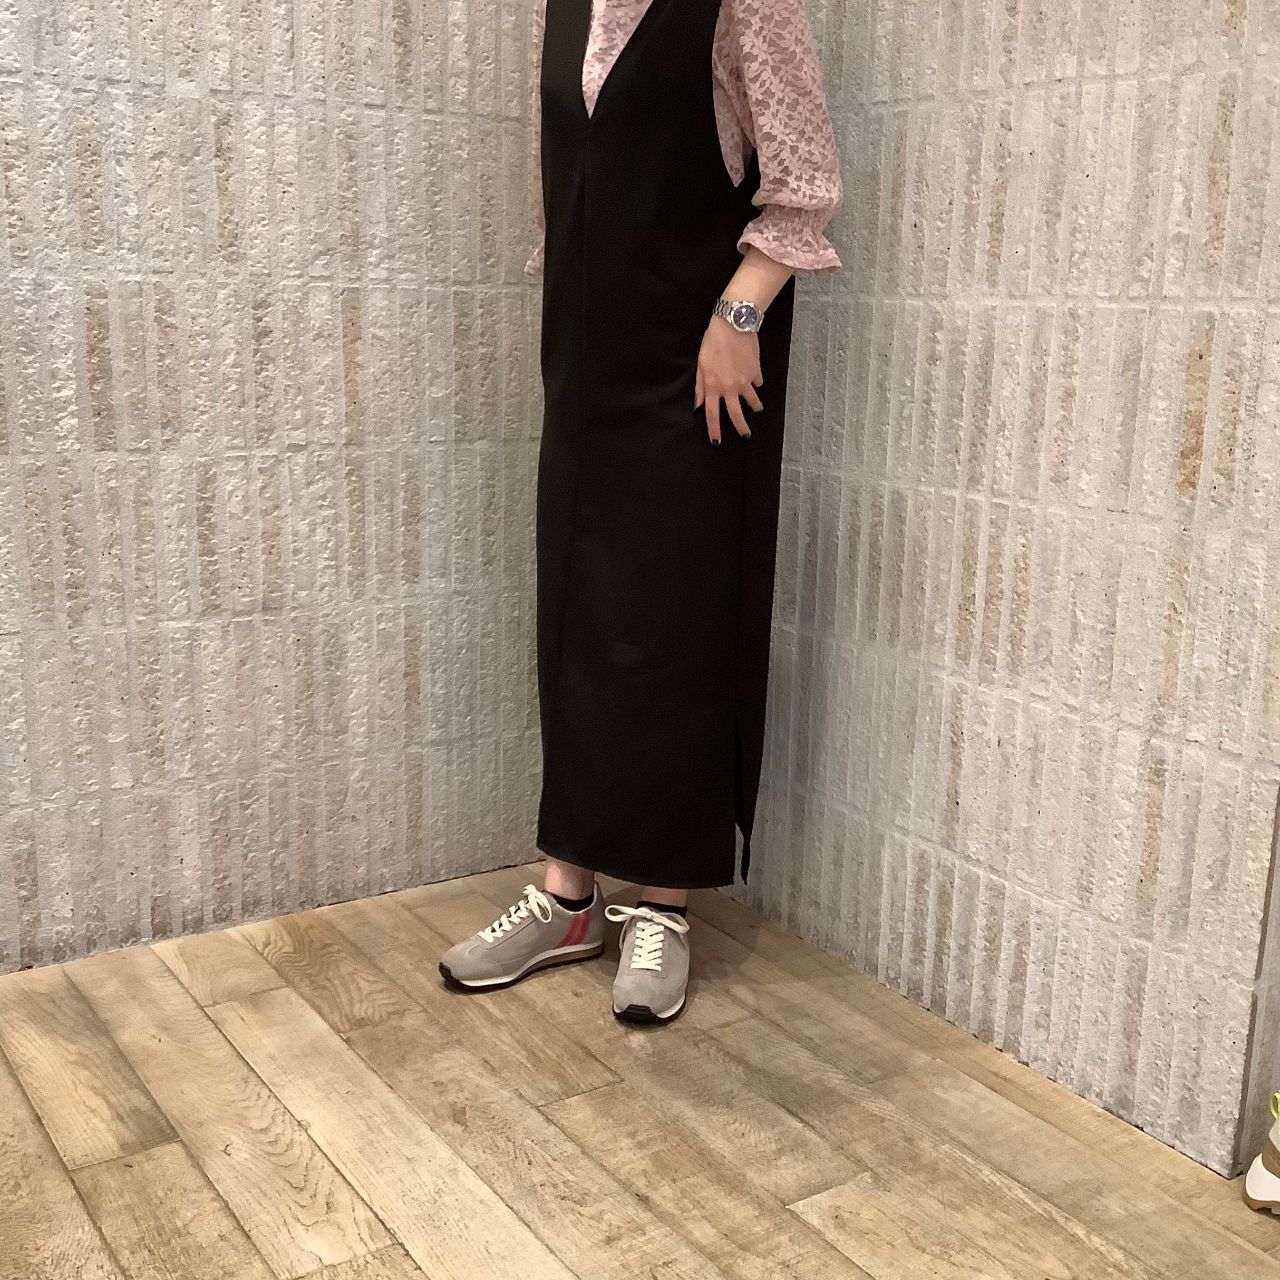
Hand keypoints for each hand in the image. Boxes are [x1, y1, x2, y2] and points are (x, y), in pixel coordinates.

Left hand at [694, 317, 763, 443]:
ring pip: (752, 401)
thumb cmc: (713, 342)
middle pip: (736, 414)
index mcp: (713, 387)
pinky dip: (757, 384)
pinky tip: (756, 382)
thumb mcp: (701, 365)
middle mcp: (730, 388)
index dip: (714, 430)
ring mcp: (745, 381)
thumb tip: (698, 405)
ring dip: (755, 407)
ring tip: (757, 409)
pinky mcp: (756, 371)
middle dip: (741, 427)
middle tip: (745, 435)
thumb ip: (700, 387)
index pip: (712, 415)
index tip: (717, 441)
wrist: (733, 325)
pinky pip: (757, 382)